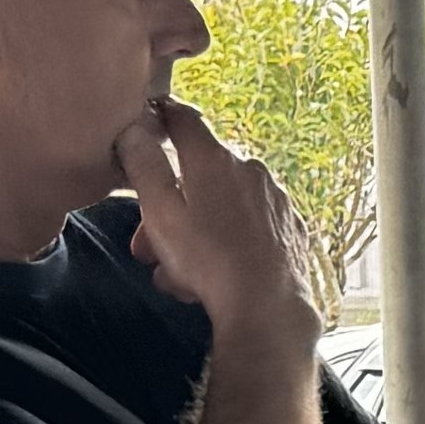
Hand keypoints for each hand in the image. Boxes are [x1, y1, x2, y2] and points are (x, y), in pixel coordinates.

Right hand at [118, 102, 315, 343]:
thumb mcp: (161, 213)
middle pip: (199, 174)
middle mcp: (250, 168)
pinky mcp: (290, 227)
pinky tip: (217, 276)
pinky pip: (248, 225)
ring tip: (179, 277)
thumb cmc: (207, 259)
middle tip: (148, 248)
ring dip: (195, 233)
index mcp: (214, 159)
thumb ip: (144, 168)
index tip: (148, 121)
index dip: (161, 116)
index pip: (183, 118)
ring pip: (221, 205)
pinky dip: (229, 242)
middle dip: (169, 206)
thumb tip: (134, 131)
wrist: (267, 307)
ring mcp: (275, 197)